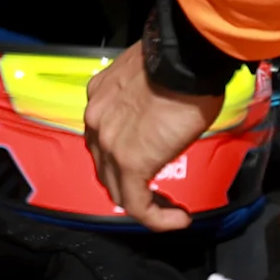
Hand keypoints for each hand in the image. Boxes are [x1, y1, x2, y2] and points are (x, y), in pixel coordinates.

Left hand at [84, 42, 224, 232]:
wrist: (183, 59)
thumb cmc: (179, 62)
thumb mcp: (153, 79)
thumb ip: (147, 100)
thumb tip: (164, 112)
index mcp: (99, 96)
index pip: (103, 136)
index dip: (123, 155)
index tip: (153, 160)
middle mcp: (95, 119)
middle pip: (104, 165)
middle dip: (129, 183)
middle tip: (160, 193)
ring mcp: (107, 142)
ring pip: (117, 187)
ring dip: (143, 203)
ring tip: (170, 210)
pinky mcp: (130, 162)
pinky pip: (136, 203)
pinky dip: (156, 218)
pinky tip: (178, 219)